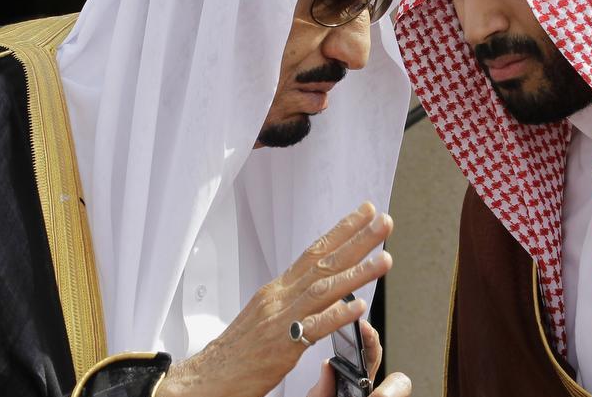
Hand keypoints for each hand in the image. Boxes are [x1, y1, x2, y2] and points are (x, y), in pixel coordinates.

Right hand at [156, 202, 394, 396]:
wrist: (206, 378)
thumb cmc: (236, 353)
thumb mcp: (266, 316)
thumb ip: (294, 301)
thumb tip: (324, 290)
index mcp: (277, 290)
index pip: (314, 251)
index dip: (341, 230)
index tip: (366, 212)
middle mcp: (279, 297)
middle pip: (323, 262)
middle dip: (357, 239)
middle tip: (383, 221)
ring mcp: (280, 319)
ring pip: (324, 289)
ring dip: (357, 272)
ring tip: (384, 259)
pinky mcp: (280, 347)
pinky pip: (313, 328)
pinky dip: (336, 315)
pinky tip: (358, 306)